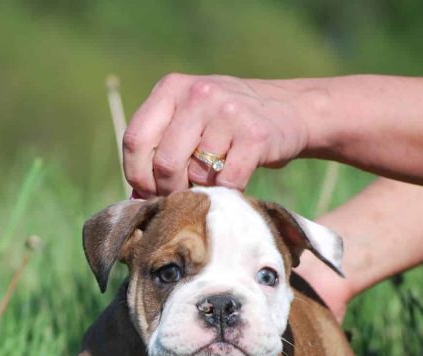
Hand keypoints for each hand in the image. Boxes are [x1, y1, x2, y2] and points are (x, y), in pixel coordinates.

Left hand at [123, 74, 313, 196]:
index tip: (148, 191)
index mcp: (171, 88)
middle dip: (169, 190)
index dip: (137, 175)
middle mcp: (198, 95)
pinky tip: (233, 182)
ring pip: (198, 176)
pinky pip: (228, 183)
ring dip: (203, 190)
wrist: (288, 110)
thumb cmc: (224, 124)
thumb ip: (158, 147)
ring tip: (214, 179)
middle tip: (181, 195)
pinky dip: (228, 193)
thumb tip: (134, 200)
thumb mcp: (187, 118)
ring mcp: (228, 113)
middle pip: (165, 164)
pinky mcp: (256, 135)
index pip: (135, 140)